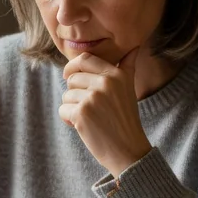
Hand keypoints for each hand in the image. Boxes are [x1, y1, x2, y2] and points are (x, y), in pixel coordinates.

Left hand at [60, 47, 151, 176]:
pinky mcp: (82, 113)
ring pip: (66, 95)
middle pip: (72, 78)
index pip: (85, 59)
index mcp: (116, 74)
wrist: (128, 151)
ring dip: (71, 108)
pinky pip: (63, 109)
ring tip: (88, 118)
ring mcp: (93, 98)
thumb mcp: (129, 89)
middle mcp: (105, 83)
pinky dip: (68, 119)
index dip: (72, 66)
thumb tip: (134, 47)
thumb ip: (127, 67)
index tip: (69, 76)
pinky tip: (82, 127)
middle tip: (87, 107)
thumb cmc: (125, 120)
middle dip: (74, 93)